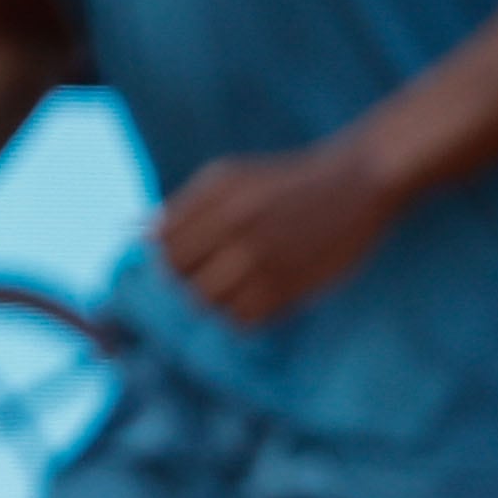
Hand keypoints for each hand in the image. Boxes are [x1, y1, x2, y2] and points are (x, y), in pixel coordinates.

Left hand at [153, 139, 400, 327]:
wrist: (357, 182)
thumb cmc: (285, 181)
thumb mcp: (230, 177)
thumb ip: (184, 205)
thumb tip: (139, 234)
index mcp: (216, 197)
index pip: (163, 246)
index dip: (167, 257)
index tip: (186, 258)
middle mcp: (235, 227)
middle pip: (179, 277)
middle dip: (188, 279)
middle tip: (211, 272)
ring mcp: (264, 259)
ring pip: (208, 303)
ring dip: (215, 300)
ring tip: (236, 285)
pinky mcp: (291, 287)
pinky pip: (244, 321)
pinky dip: (243, 316)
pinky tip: (257, 297)